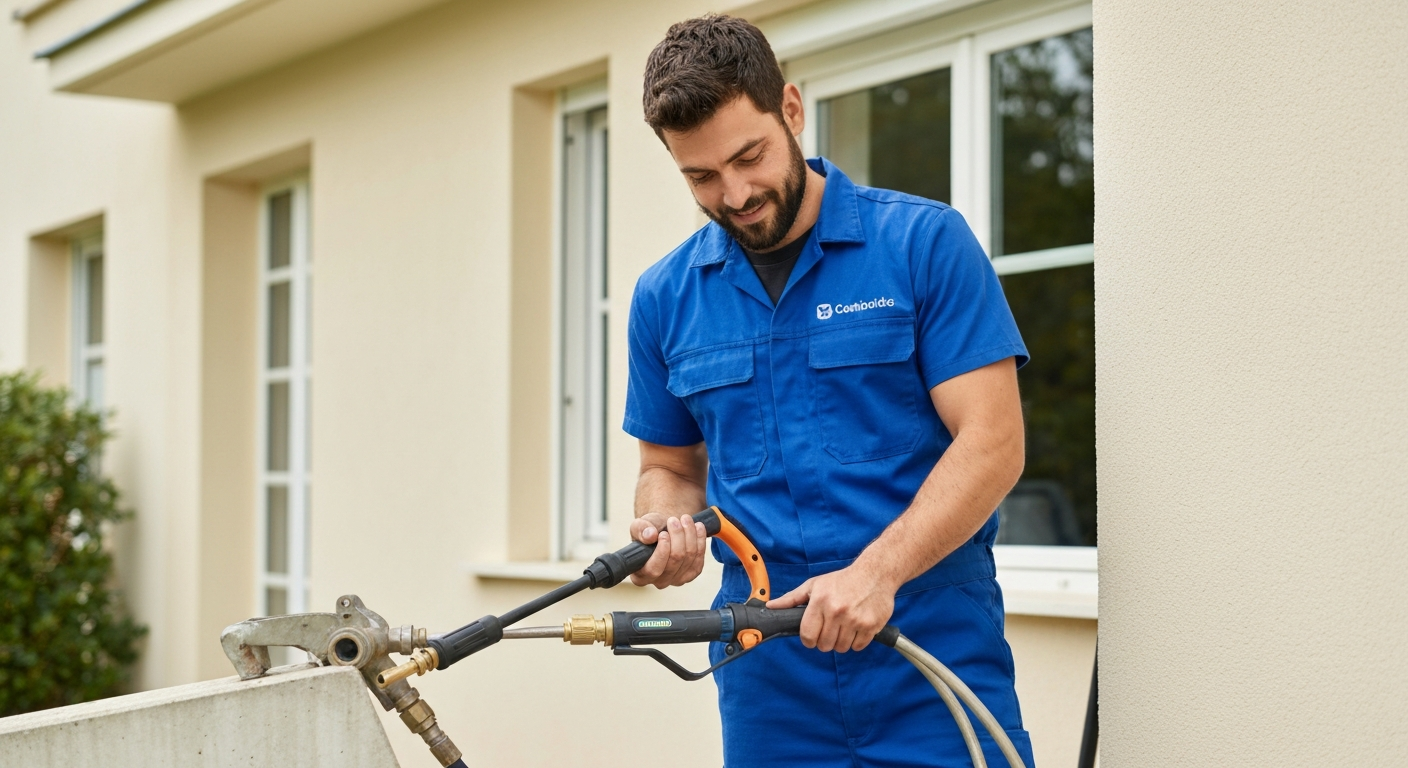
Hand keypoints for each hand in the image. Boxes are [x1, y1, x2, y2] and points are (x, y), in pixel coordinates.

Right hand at [628, 513, 708, 588]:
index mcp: (641, 576)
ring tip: (685, 519)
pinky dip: (700, 540)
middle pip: (675, 560)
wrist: (663, 531)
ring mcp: (677, 580)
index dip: (662, 551)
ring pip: (689, 557)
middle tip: (674, 520)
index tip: (664, 533)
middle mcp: (659, 582)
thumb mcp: (639, 527)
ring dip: (689, 534)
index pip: (654, 570)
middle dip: (677, 536)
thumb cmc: (648, 532)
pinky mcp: (691, 574)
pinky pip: (699, 557)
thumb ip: (640, 530)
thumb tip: (650, 535)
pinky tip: (698, 527)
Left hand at [766, 563, 896, 651]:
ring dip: (841, 642)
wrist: (875, 574)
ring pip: (841, 648)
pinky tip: (855, 628)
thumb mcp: (814, 585)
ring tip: (843, 627)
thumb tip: (771, 606)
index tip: (813, 635)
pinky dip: (856, 642)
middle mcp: (837, 611)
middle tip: (830, 629)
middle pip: (824, 645)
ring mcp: (855, 619)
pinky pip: (858, 647)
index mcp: (820, 601)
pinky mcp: (871, 626)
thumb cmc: (842, 580)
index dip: (809, 639)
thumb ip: (792, 598)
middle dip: (825, 641)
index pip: (808, 635)